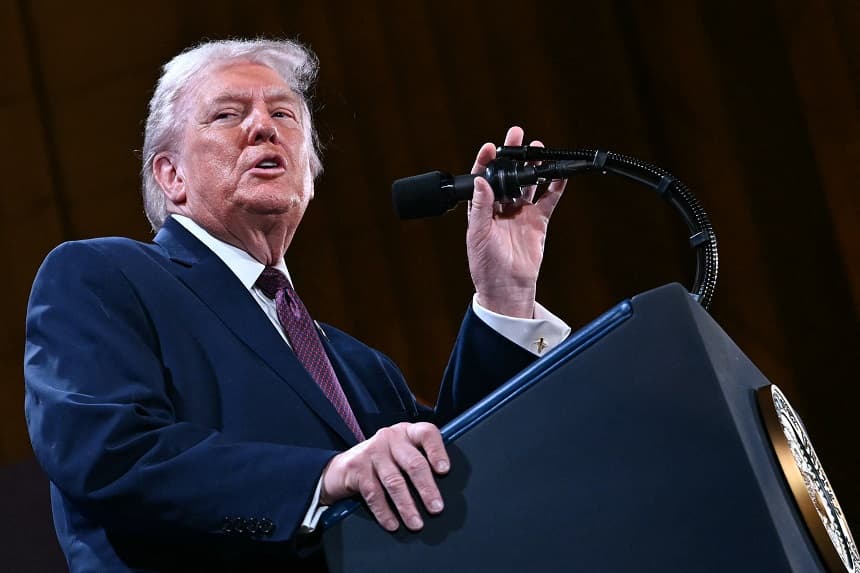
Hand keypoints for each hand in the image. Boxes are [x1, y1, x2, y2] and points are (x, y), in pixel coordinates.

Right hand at [320, 422, 449, 531]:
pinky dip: (384, 512)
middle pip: (413, 462)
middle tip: (436, 508)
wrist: (342, 468)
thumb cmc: (381, 462)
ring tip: (416, 523)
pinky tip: (393, 523)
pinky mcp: (356, 467)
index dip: (437, 451)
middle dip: (426, 488)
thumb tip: (443, 486)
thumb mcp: (401, 454)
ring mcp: (372, 451)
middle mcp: (390, 438)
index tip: (444, 470)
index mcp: (406, 432)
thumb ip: (419, 461)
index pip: (426, 434)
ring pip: (394, 481)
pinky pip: (374, 493)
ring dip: (407, 505)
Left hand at [467, 126, 566, 317]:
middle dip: (512, 156)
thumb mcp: (478, 235)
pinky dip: (555, 187)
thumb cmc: (485, 265)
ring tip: (538, 149)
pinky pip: (548, 200)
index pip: (483, 179)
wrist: (507, 287)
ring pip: (528, 184)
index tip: (490, 146)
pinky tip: (560, 175)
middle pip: (507, 176)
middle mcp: (500, 208)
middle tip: (517, 135)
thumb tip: (481, 181)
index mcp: (481, 209)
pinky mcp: (538, 222)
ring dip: (533, 167)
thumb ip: (481, 207)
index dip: (486, 162)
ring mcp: (520, 213)